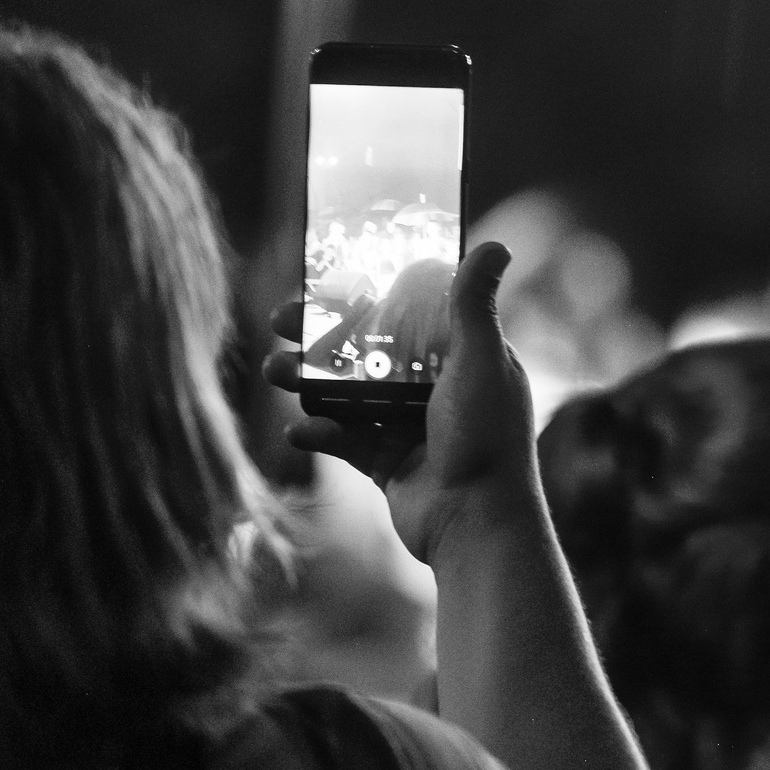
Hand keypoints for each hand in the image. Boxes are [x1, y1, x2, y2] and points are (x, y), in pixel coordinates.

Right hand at [266, 241, 538, 562]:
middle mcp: (437, 387)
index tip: (325, 278)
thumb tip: (495, 245)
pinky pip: (345, 439)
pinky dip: (320, 433)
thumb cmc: (487, 436)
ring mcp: (410, 426)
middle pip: (369, 349)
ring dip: (309, 381)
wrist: (477, 524)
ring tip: (274, 372)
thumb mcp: (481, 360)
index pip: (409, 313)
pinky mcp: (387, 463)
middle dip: (322, 335)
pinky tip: (300, 430)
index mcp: (463, 356)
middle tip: (279, 322)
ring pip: (349, 392)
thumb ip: (475, 305)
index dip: (368, 295)